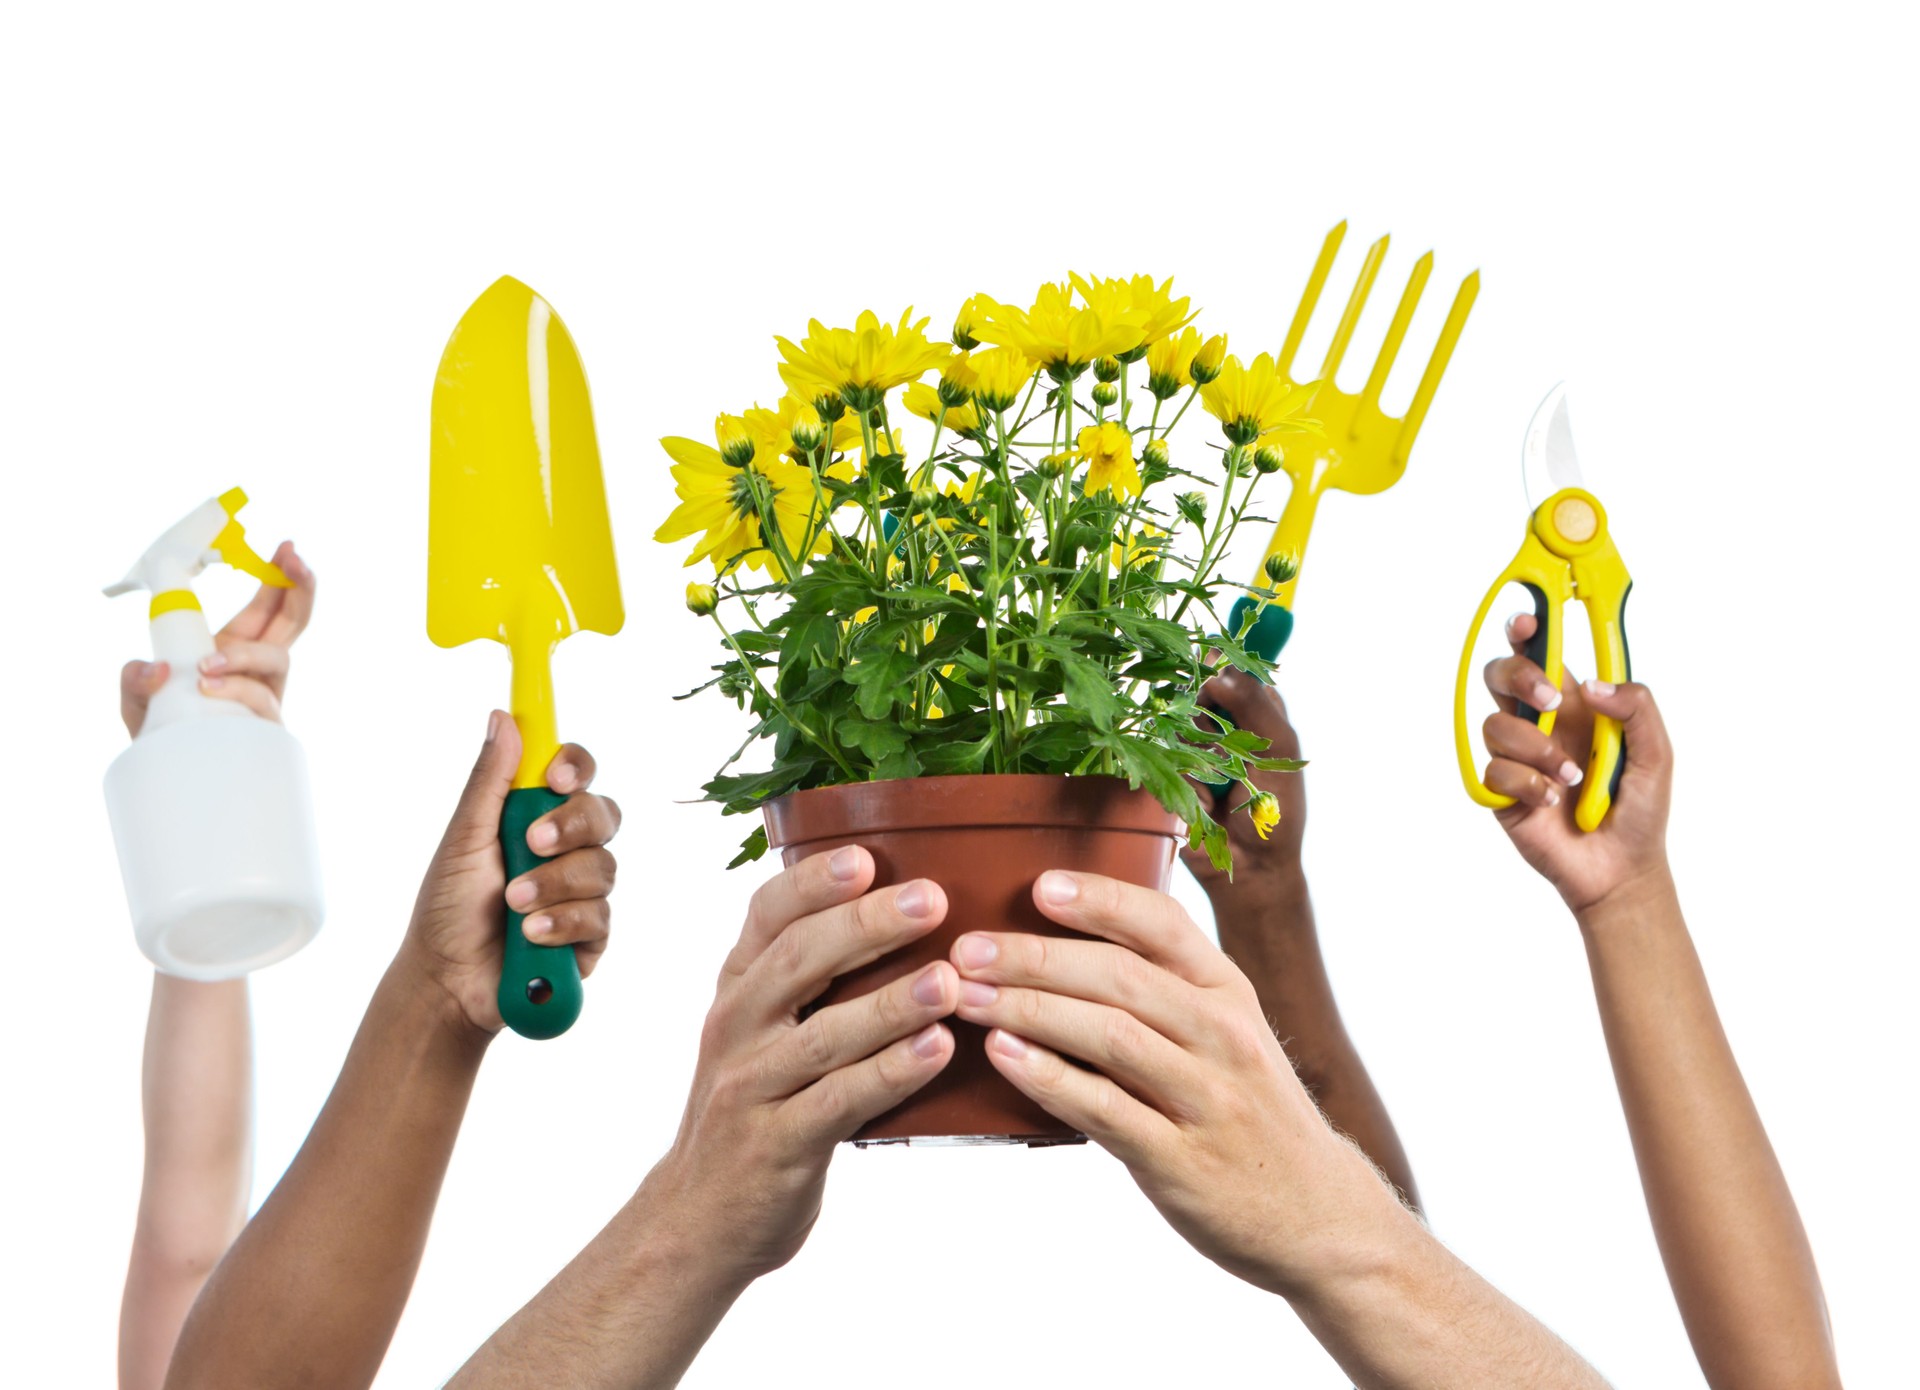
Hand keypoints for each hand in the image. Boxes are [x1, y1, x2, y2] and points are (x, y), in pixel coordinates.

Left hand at [119, 541, 316, 735]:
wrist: (170, 777)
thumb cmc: (160, 732)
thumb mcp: (135, 696)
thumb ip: (134, 677)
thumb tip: (159, 669)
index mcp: (238, 649)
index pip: (269, 607)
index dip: (280, 577)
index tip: (286, 547)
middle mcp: (259, 670)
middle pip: (294, 623)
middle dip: (299, 588)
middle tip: (296, 560)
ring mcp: (265, 698)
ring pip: (278, 659)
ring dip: (247, 654)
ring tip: (207, 665)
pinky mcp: (264, 728)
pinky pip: (260, 702)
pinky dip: (235, 689)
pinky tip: (207, 686)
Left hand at [401, 712, 620, 1034]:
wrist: (446, 981)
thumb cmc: (446, 909)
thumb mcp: (463, 838)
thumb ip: (489, 781)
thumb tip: (503, 717)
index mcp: (535, 815)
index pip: (576, 773)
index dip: (576, 767)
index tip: (556, 778)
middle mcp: (566, 849)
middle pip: (603, 814)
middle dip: (570, 827)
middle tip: (532, 843)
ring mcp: (582, 892)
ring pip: (602, 867)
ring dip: (554, 885)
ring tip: (514, 906)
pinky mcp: (591, 935)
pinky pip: (600, 916)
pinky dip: (562, 922)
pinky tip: (531, 935)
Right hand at [644, 848, 957, 1282]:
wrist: (698, 1218)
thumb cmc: (756, 1105)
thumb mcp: (759, 1030)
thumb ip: (805, 975)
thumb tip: (894, 899)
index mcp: (737, 987)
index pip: (765, 915)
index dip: (812, 882)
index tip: (866, 857)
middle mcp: (736, 1027)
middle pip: (798, 961)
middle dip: (867, 925)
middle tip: (933, 900)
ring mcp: (752, 1087)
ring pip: (824, 1034)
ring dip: (890, 1003)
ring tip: (949, 980)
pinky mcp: (777, 1145)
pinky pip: (839, 1102)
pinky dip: (891, 1073)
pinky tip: (937, 1050)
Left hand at [951, 870, 1393, 1296]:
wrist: (1318, 1215)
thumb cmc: (1249, 1110)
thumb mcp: (1230, 1033)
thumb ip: (1165, 990)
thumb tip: (1062, 941)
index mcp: (1229, 991)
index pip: (1163, 924)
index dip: (1099, 898)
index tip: (1038, 885)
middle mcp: (1223, 1035)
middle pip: (1119, 976)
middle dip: (1034, 956)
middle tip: (968, 949)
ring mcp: (1207, 1098)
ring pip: (1108, 1035)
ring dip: (1028, 1010)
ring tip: (967, 997)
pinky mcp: (1181, 1160)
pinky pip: (1104, 1109)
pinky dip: (1048, 1078)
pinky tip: (1003, 1056)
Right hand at [1181, 668, 1305, 904]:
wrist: (1252, 865)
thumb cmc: (1277, 809)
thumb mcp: (1279, 746)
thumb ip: (1252, 700)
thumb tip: (1217, 666)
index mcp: (1257, 713)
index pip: (1234, 672)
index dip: (1223, 673)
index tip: (1217, 683)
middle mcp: (1224, 726)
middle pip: (1200, 692)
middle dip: (1211, 717)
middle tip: (1230, 748)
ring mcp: (1195, 750)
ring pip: (1181, 723)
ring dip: (1203, 752)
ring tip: (1223, 783)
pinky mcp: (1172, 773)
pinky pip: (1168, 758)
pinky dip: (1191, 778)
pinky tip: (1207, 799)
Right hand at [1480, 611, 1672, 914]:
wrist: (1619, 870)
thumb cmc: (1640, 812)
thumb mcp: (1658, 753)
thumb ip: (1637, 707)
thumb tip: (1591, 685)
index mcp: (1574, 706)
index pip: (1541, 655)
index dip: (1527, 633)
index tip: (1527, 624)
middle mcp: (1540, 725)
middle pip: (1500, 676)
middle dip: (1518, 678)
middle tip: (1550, 701)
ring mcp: (1517, 758)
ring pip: (1496, 725)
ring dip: (1537, 748)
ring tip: (1569, 777)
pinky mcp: (1500, 792)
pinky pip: (1494, 770)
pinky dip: (1526, 784)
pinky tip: (1550, 801)